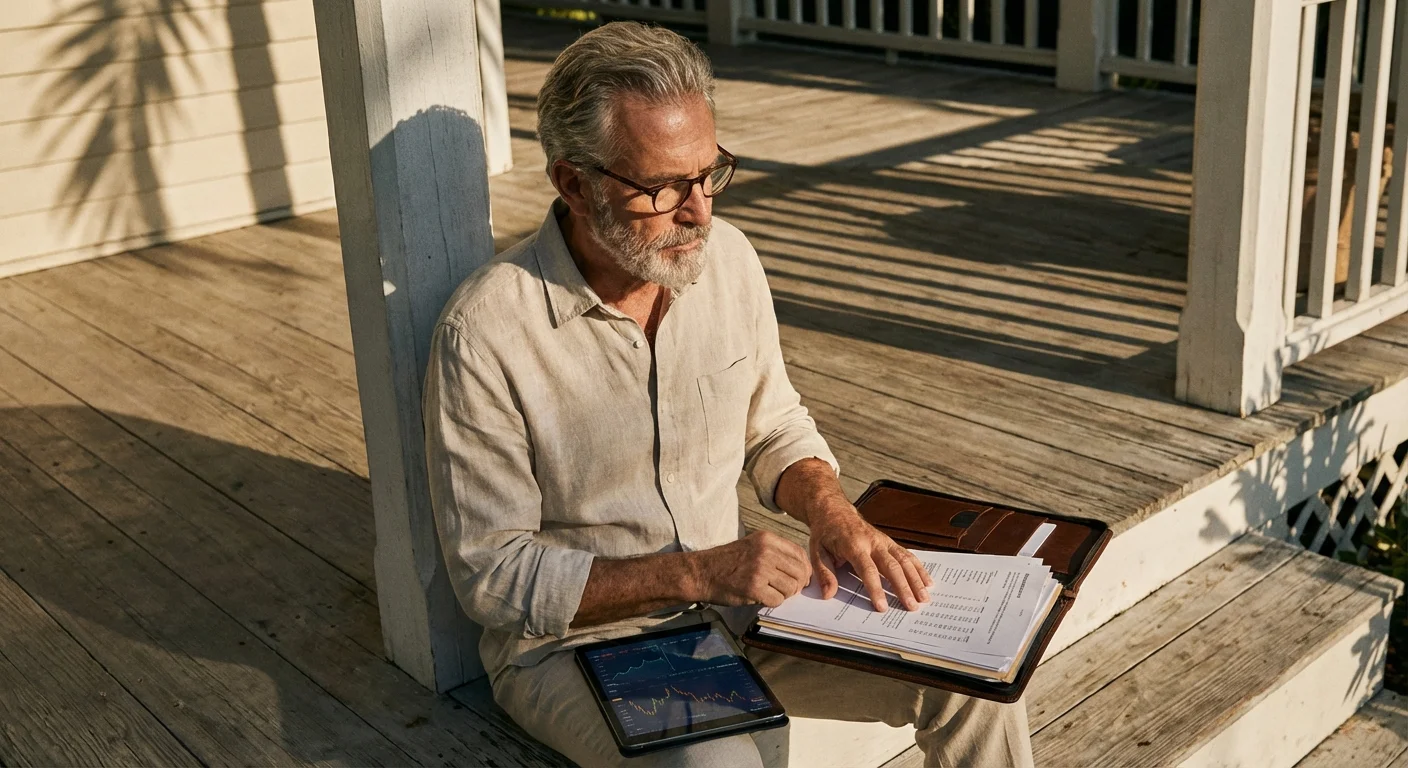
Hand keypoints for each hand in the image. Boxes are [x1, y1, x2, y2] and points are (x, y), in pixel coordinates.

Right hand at [691, 531, 811, 607]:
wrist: (702, 572)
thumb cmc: (728, 562)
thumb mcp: (753, 545)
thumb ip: (777, 553)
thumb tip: (803, 571)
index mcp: (767, 539)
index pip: (800, 554)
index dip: (805, 569)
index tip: (801, 578)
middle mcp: (766, 551)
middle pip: (799, 572)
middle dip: (797, 585)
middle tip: (787, 590)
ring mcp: (760, 569)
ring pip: (791, 588)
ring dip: (783, 594)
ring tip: (770, 592)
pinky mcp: (753, 588)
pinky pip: (778, 600)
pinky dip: (772, 602)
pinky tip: (761, 597)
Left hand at [807, 504, 932, 611]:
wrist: (834, 510)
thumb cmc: (825, 533)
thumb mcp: (816, 551)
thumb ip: (823, 573)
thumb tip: (828, 594)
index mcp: (853, 545)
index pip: (867, 570)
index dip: (876, 589)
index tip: (882, 607)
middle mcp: (872, 542)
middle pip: (892, 566)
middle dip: (903, 588)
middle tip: (912, 607)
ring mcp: (883, 540)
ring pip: (904, 560)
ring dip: (916, 579)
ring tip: (925, 599)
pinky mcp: (889, 541)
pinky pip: (907, 555)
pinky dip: (918, 568)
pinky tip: (927, 582)